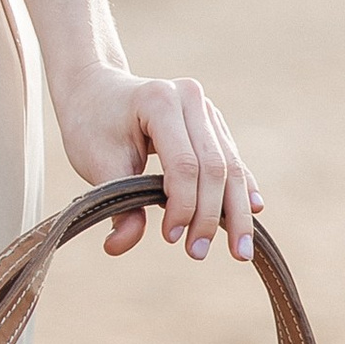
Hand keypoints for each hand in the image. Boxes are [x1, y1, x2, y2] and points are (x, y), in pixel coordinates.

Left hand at [50, 62, 262, 262]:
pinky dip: (241, 189)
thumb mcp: (96, 163)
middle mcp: (190, 99)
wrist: (95, 90)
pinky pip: (232, 160)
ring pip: (230, 166)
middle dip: (212, 216)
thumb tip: (119, 246)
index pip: (184, 163)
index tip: (171, 237)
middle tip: (199, 253)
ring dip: (235, 211)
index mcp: (159, 101)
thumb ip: (116, 203)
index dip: (183, 205)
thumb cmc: (92, 125)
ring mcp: (205, 109)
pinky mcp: (212, 123)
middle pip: (214, 166)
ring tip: (239, 251)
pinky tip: (252, 213)